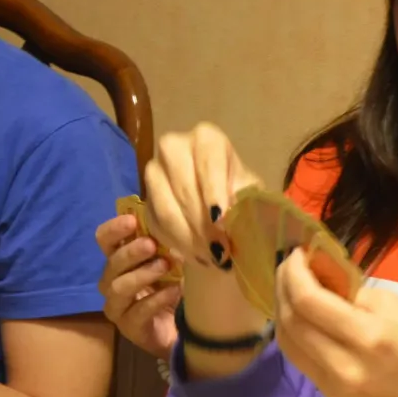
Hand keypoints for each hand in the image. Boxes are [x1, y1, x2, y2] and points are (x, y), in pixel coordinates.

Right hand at [95, 214, 178, 358]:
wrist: (180, 329)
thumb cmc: (171, 287)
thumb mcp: (170, 261)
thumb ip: (165, 244)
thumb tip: (173, 221)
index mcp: (118, 261)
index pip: (104, 240)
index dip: (114, 229)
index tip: (132, 220)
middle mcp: (111, 282)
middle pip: (111, 263)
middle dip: (131, 252)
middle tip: (152, 244)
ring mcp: (117, 307)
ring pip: (119, 288)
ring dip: (142, 274)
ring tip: (166, 266)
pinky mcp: (129, 328)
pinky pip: (138, 312)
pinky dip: (157, 299)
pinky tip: (174, 290)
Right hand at [144, 123, 264, 340]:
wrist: (225, 212)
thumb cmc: (243, 199)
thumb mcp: (252, 197)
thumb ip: (246, 203)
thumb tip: (229, 219)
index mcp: (206, 139)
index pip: (207, 160)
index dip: (214, 191)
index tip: (222, 221)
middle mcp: (173, 147)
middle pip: (182, 186)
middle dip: (202, 223)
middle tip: (221, 250)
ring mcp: (154, 173)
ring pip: (165, 208)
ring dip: (189, 238)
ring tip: (212, 258)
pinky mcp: (145, 200)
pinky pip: (156, 225)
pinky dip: (177, 244)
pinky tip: (198, 256)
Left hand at [273, 240, 397, 396]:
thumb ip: (355, 295)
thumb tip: (323, 281)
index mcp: (367, 336)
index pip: (308, 300)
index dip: (294, 273)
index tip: (296, 252)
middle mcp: (343, 364)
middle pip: (290, 322)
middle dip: (283, 288)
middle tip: (289, 267)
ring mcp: (334, 387)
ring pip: (287, 344)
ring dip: (282, 312)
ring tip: (289, 289)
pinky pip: (300, 361)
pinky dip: (293, 335)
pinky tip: (299, 318)